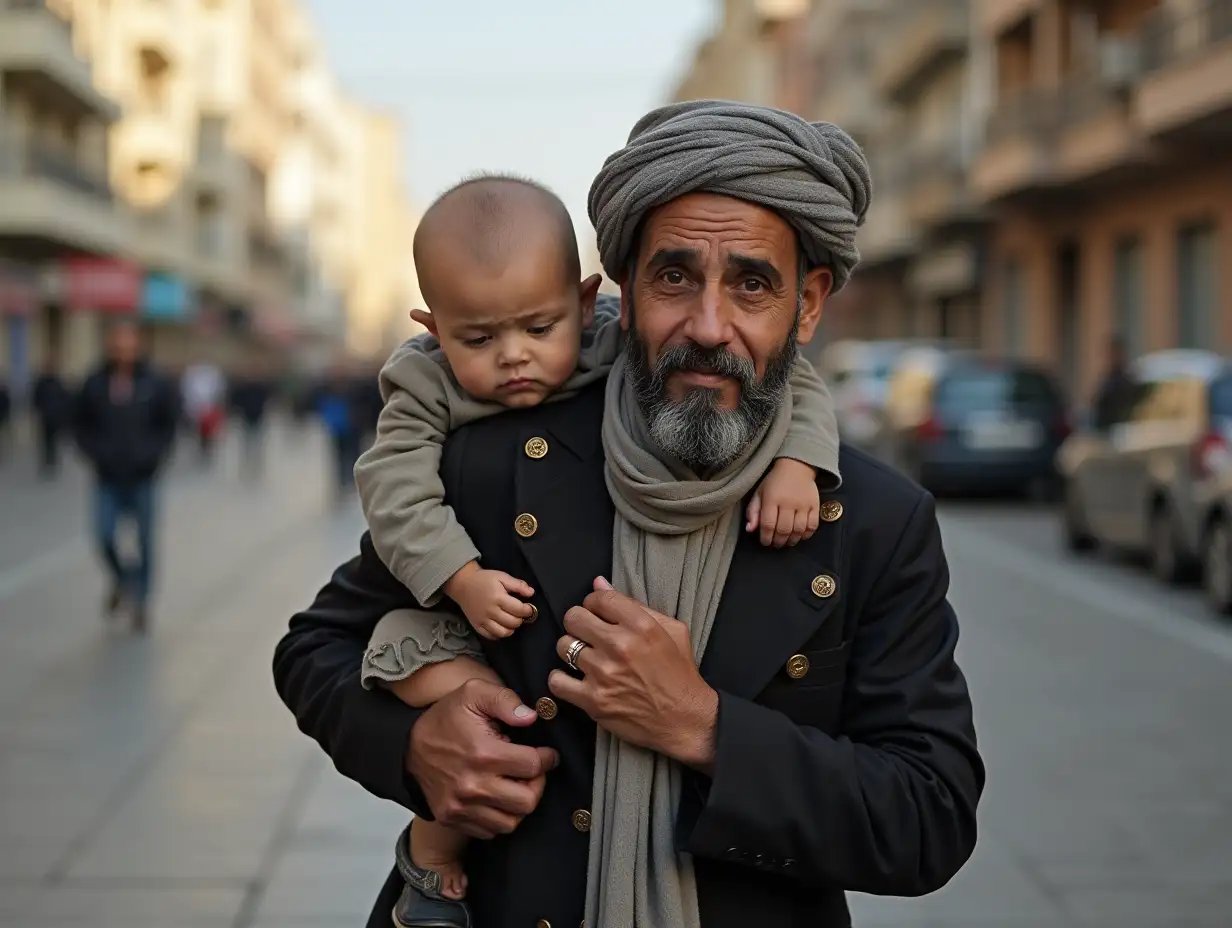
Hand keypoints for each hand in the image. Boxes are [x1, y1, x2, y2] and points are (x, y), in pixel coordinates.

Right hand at [407, 679, 558, 839]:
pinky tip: (497, 797)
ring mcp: (461, 806)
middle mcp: (472, 785)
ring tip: (515, 785)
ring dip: (519, 804)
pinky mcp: (453, 818)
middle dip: (537, 785)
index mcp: (483, 753)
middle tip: (532, 773)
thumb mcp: (473, 693)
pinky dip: (500, 818)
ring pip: (511, 822)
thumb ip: (505, 700)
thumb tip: (531, 717)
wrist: (408, 747)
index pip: (533, 766)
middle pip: (527, 801)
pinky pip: (490, 831)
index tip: (546, 754)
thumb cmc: (446, 718)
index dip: (546, 758)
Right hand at [444, 562, 535, 639]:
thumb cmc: (484, 579)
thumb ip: (517, 584)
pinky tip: (502, 626)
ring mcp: (483, 620)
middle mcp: (491, 611)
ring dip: (511, 628)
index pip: (519, 610)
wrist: (463, 584)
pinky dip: (499, 634)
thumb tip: (531, 593)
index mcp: (498, 597)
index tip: (529, 608)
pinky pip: (491, 636)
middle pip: (513, 622)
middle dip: (520, 619)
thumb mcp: (502, 576)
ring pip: (503, 632)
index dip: (528, 610)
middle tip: (520, 614)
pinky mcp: (477, 626)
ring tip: (512, 621)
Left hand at [548, 578, 717, 770]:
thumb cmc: (680, 674)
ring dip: (571, 650)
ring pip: (563, 646)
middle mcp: (620, 645)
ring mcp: (604, 673)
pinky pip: (556, 680)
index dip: (594, 604)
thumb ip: (636, 604)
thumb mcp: (672, 631)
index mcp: (641, 624)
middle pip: (573, 618)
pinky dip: (561, 679)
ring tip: (585, 658)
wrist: (685, 720)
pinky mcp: (593, 700)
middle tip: (588, 635)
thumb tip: (599, 582)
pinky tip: (574, 680)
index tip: (597, 614)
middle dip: (579, 623)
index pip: (597, 598)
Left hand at [746, 458, 819, 546]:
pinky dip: (806, 535)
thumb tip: (750, 530)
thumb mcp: (759, 493)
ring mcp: (803, 504)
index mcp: (772, 499)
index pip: (768, 524)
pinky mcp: (815, 505)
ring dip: (792, 540)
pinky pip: (813, 525)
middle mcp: (788, 502)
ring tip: (787, 542)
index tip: (765, 542)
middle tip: (776, 544)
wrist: (797, 466)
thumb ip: (753, 511)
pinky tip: (800, 536)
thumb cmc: (774, 481)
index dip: (766, 538)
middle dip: (778, 541)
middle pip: (784, 530)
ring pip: (798, 530)